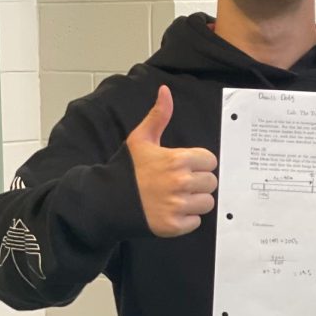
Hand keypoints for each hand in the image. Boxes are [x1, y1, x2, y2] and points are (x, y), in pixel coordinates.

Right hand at [126, 85, 218, 236]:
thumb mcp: (140, 139)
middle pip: (211, 182)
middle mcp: (180, 183)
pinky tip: (169, 211)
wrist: (104, 201)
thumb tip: (165, 90)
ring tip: (175, 197)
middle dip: (198, 182)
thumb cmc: (126, 169)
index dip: (198, 164)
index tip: (184, 166)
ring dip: (194, 201)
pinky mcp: (173, 226)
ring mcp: (177, 206)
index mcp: (177, 160)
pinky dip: (186, 220)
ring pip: (206, 203)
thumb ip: (158, 115)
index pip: (210, 161)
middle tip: (179, 183)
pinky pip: (196, 222)